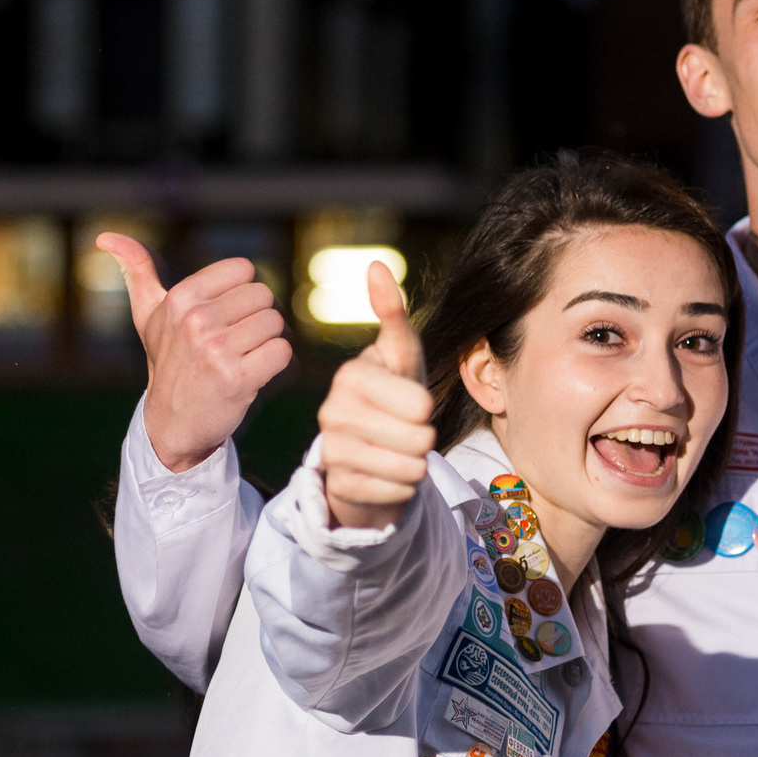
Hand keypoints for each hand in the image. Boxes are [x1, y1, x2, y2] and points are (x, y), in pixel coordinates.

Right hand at [103, 234, 293, 473]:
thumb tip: (106, 237)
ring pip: (275, 324)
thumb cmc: (168, 362)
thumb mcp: (149, 315)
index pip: (244, 270)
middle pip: (264, 297)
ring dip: (265, 343)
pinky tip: (250, 375)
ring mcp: (216, 350)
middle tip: (233, 344)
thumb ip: (137, 271)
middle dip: (255, 320)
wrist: (172, 423)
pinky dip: (273, 364)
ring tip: (240, 359)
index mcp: (181, 298)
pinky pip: (282, 352)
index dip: (241, 295)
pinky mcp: (237, 378)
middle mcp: (196, 320)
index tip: (222, 318)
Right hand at [316, 262, 434, 530]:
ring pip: (409, 467)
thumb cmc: (393, 399)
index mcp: (351, 375)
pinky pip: (396, 492)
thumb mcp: (401, 358)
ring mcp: (331, 451)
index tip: (411, 404)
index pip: (419, 402)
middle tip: (406, 432)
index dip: (426, 407)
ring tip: (399, 453)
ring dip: (417, 465)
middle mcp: (333, 410)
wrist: (369, 456)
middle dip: (424, 439)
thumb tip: (376, 264)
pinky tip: (387, 477)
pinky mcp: (338, 488)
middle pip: (418, 436)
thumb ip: (393, 316)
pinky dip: (403, 489)